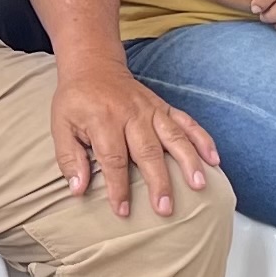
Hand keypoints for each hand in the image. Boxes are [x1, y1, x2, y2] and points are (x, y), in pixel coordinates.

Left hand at [49, 56, 221, 219]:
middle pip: (148, 151)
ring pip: (174, 137)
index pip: (114, 160)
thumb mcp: (61, 126)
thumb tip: (78, 189)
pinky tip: (213, 159)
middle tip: (165, 208)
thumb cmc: (76, 100)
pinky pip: (187, 122)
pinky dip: (202, 139)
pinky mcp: (163, 107)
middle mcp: (131, 114)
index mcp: (104, 120)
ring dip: (188, 162)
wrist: (93, 65)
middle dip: (158, 182)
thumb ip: (69, 158)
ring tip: (199, 185)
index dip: (118, 187)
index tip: (123, 211)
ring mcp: (151, 109)